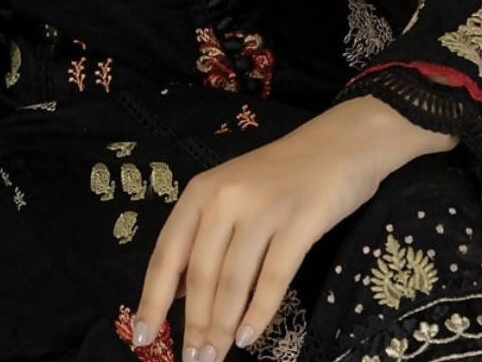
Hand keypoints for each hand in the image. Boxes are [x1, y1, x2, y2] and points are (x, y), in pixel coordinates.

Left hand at [132, 97, 456, 360]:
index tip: (141, 336)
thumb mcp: (233, 194)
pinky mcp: (300, 221)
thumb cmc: (282, 174)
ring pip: (233, 281)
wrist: (341, 142)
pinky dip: (259, 312)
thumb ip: (206, 235)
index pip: (167, 253)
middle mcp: (225, 197)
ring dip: (222, 326)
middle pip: (200, 274)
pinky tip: (250, 336)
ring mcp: (263, 209)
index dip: (152, 299)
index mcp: (201, 192)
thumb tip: (176, 295)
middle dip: (194, 324)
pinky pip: (274, 277)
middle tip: (195, 360)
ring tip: (216, 356)